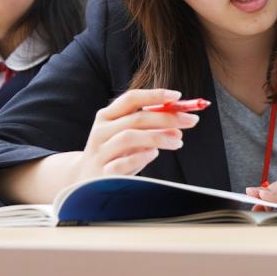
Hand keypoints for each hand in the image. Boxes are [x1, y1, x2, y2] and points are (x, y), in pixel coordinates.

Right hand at [77, 89, 199, 180]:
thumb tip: (180, 124)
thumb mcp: (130, 136)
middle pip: (136, 118)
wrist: (84, 180)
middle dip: (168, 118)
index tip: (177, 96)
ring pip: (130, 137)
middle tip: (191, 121)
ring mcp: (100, 152)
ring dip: (159, 137)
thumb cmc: (114, 154)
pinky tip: (154, 154)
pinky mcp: (102, 173)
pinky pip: (122, 163)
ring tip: (179, 141)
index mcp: (107, 116)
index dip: (154, 95)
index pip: (130, 99)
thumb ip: (151, 128)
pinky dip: (141, 156)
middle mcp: (101, 131)